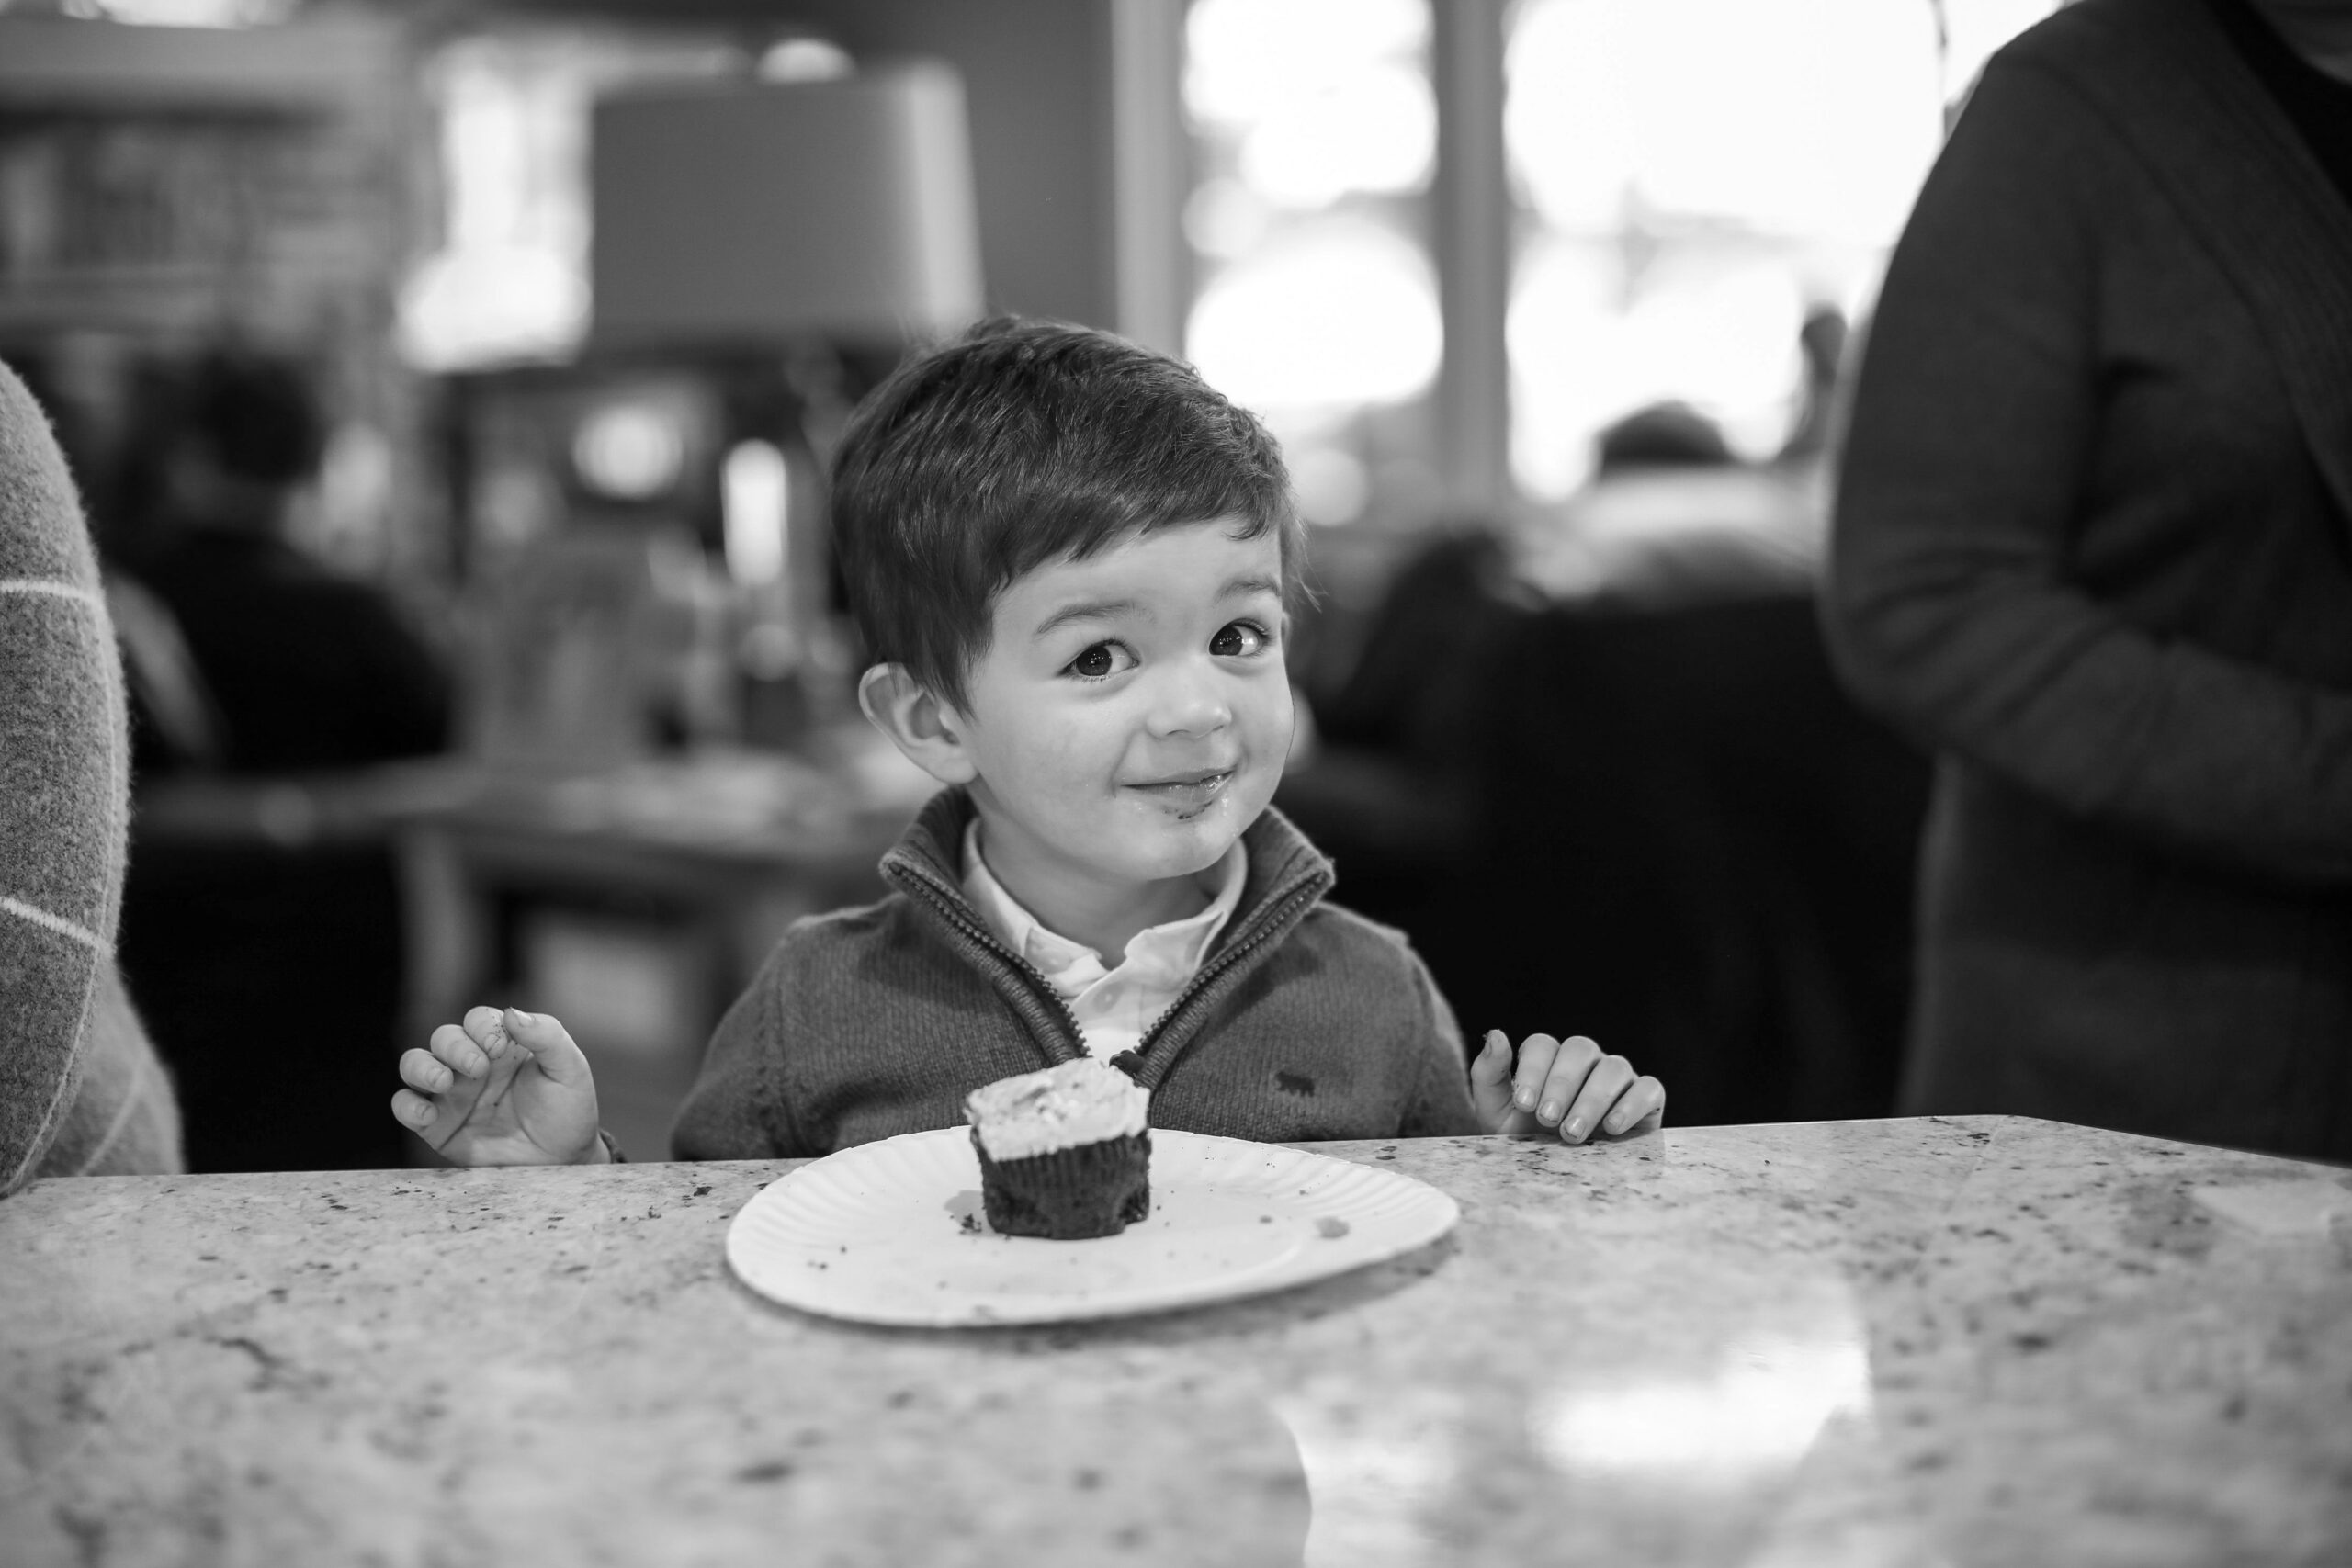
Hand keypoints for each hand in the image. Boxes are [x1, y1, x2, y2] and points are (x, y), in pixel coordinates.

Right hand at [391, 1006, 605, 1165]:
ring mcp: (453, 1095)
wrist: (563, 1161)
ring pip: (415, 1065)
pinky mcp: (438, 1127)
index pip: (477, 1020)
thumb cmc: (568, 1111)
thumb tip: (511, 1013)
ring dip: (421, 1068)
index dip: (482, 1027)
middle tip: (478, 1068)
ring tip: (443, 1082)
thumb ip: (547, 1036)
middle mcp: (472, 1065)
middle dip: (455, 1047)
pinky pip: (406, 1108)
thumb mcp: (569, 1070)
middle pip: (443, 1038)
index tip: (498, 1047)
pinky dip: (407, 1106)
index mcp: (503, 1046)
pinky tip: (427, 1113)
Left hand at [1470, 1030, 1663, 1142]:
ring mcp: (1617, 1077)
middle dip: (1561, 1085)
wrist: (1555, 1179)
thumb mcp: (1496, 1112)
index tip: (1524, 1104)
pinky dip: (1632, 1104)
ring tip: (1573, 1133)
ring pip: (1614, 1067)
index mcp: (1548, 1059)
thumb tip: (1497, 1034)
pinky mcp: (1647, 1099)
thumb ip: (1489, 1074)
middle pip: (1580, 1050)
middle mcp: (1585, 1061)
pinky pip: (1648, 1088)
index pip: (1543, 1046)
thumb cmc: (1523, 1139)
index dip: (1532, 1070)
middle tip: (1547, 1120)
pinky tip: (1612, 1128)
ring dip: (1592, 1099)